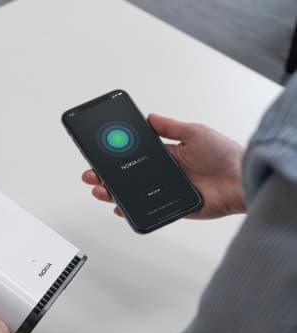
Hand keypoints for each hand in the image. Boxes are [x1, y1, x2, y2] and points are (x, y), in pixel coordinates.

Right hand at [82, 113, 245, 219]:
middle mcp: (164, 174)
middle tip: (91, 174)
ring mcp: (165, 192)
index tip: (99, 154)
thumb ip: (170, 127)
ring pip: (132, 194)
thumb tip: (150, 117)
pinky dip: (130, 212)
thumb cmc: (226, 155)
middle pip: (127, 176)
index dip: (115, 156)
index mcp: (168, 155)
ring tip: (100, 190)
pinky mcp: (172, 209)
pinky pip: (146, 212)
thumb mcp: (195, 132)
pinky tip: (119, 208)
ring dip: (112, 193)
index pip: (133, 156)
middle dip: (105, 176)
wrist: (243, 181)